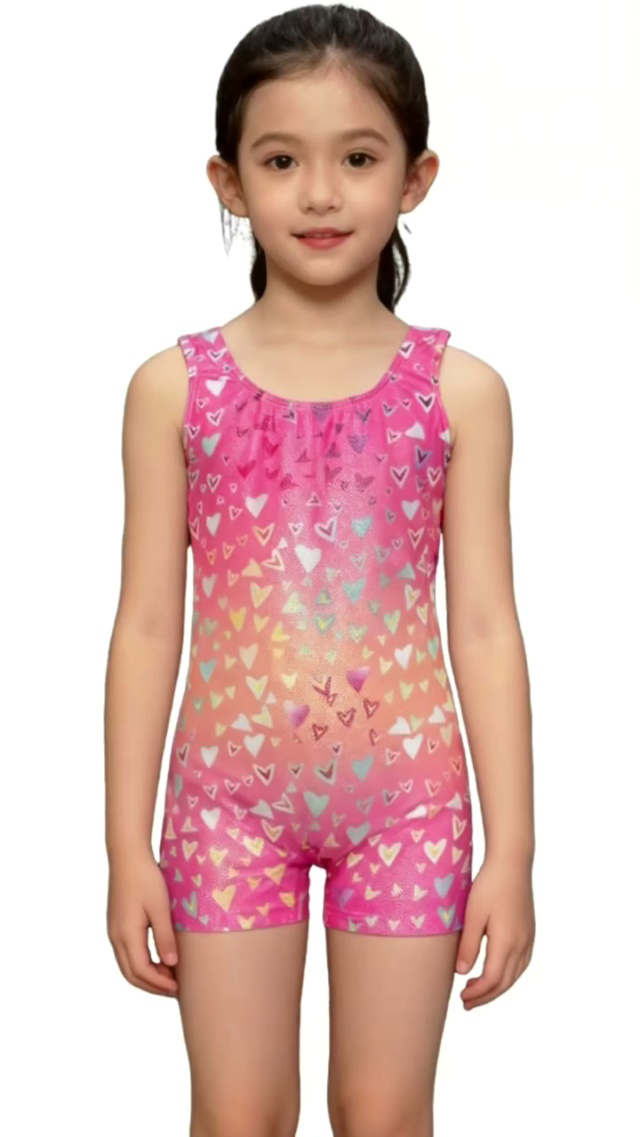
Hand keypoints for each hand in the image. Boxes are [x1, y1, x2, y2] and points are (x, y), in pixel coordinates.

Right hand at [107, 848, 178, 996]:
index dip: (159, 983)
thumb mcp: (160, 908)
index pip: (141, 971)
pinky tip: (158, 960)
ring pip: (127, 965)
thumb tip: (171, 965)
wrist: (127, 856)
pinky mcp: (117, 924)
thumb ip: (164, 937)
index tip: (178, 988)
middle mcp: (116, 937)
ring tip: (169, 978)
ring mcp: (114, 931)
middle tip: (174, 990)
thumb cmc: (146, 878)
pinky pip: (127, 953)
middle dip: (152, 985)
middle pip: (131, 974)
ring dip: (147, 976)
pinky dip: (141, 963)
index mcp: (126, 934)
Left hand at [455, 853, 534, 1009]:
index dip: (477, 993)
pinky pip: (522, 963)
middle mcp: (522, 945)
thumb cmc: (489, 885)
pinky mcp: (530, 932)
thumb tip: (461, 973)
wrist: (512, 863)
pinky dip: (508, 975)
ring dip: (497, 987)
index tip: (462, 997)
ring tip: (478, 991)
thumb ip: (468, 945)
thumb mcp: (473, 914)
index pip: (492, 979)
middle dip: (486, 996)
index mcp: (507, 942)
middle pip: (505, 982)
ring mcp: (529, 939)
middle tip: (467, 1003)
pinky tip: (497, 973)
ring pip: (515, 975)